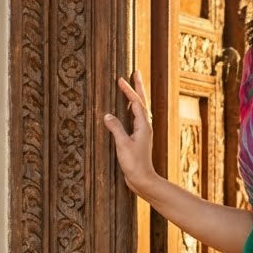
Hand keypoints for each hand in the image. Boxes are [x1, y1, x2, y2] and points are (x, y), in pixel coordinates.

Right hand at [103, 71, 155, 196]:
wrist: (143, 180)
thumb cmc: (135, 164)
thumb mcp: (123, 145)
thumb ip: (116, 129)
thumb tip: (107, 115)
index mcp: (143, 126)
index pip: (136, 103)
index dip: (129, 90)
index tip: (120, 79)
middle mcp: (145, 127)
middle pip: (142, 102)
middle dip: (138, 87)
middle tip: (136, 73)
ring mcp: (143, 132)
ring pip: (140, 109)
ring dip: (136, 96)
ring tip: (132, 86)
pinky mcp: (138, 138)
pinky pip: (136, 118)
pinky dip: (132, 108)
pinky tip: (127, 109)